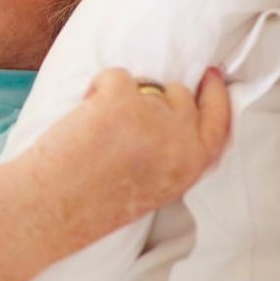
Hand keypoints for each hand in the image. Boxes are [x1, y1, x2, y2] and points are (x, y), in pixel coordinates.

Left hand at [23, 67, 230, 245]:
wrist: (61, 205)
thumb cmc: (96, 200)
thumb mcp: (156, 184)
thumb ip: (171, 152)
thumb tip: (163, 117)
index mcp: (191, 165)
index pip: (219, 122)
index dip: (216, 95)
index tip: (211, 76)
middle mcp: (181, 140)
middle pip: (181, 95)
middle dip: (156, 95)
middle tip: (128, 106)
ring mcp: (153, 116)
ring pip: (145, 83)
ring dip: (122, 95)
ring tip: (98, 126)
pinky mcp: (121, 99)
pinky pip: (115, 75)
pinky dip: (97, 87)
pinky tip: (84, 114)